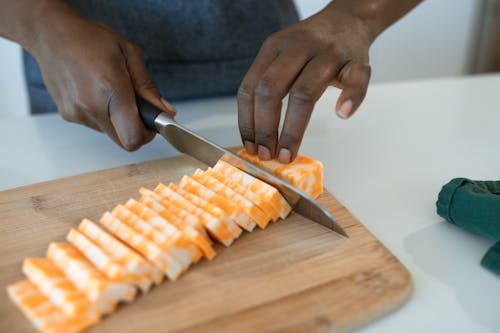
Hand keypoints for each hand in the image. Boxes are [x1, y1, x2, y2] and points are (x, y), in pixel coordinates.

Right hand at [30, 2, 174, 150]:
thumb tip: (165, 111)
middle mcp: (91, 106)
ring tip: (111, 92)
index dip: (147, 135)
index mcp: (110, 89)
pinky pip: (95, 125)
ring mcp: (76, 113)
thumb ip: (148, 87)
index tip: (151, 122)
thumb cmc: (90, 38)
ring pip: (110, 133)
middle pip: (124, 142)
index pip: (134, 137)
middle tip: (136, 107)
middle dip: (135, 129)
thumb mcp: (130, 54)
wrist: (50, 34)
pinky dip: (103, 114)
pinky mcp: (68, 115)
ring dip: (117, 120)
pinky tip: (97, 92)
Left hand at [237, 7, 373, 162]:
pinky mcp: (355, 60)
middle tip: (267, 154)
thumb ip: (268, 86)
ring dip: (294, 128)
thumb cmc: (311, 48)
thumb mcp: (281, 56)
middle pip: (272, 90)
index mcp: (273, 48)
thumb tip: (255, 135)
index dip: (247, 121)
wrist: (347, 19)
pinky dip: (350, 98)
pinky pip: (355, 80)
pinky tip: (342, 114)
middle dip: (266, 128)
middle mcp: (297, 48)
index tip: (249, 146)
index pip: (250, 87)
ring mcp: (327, 53)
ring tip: (288, 152)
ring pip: (305, 92)